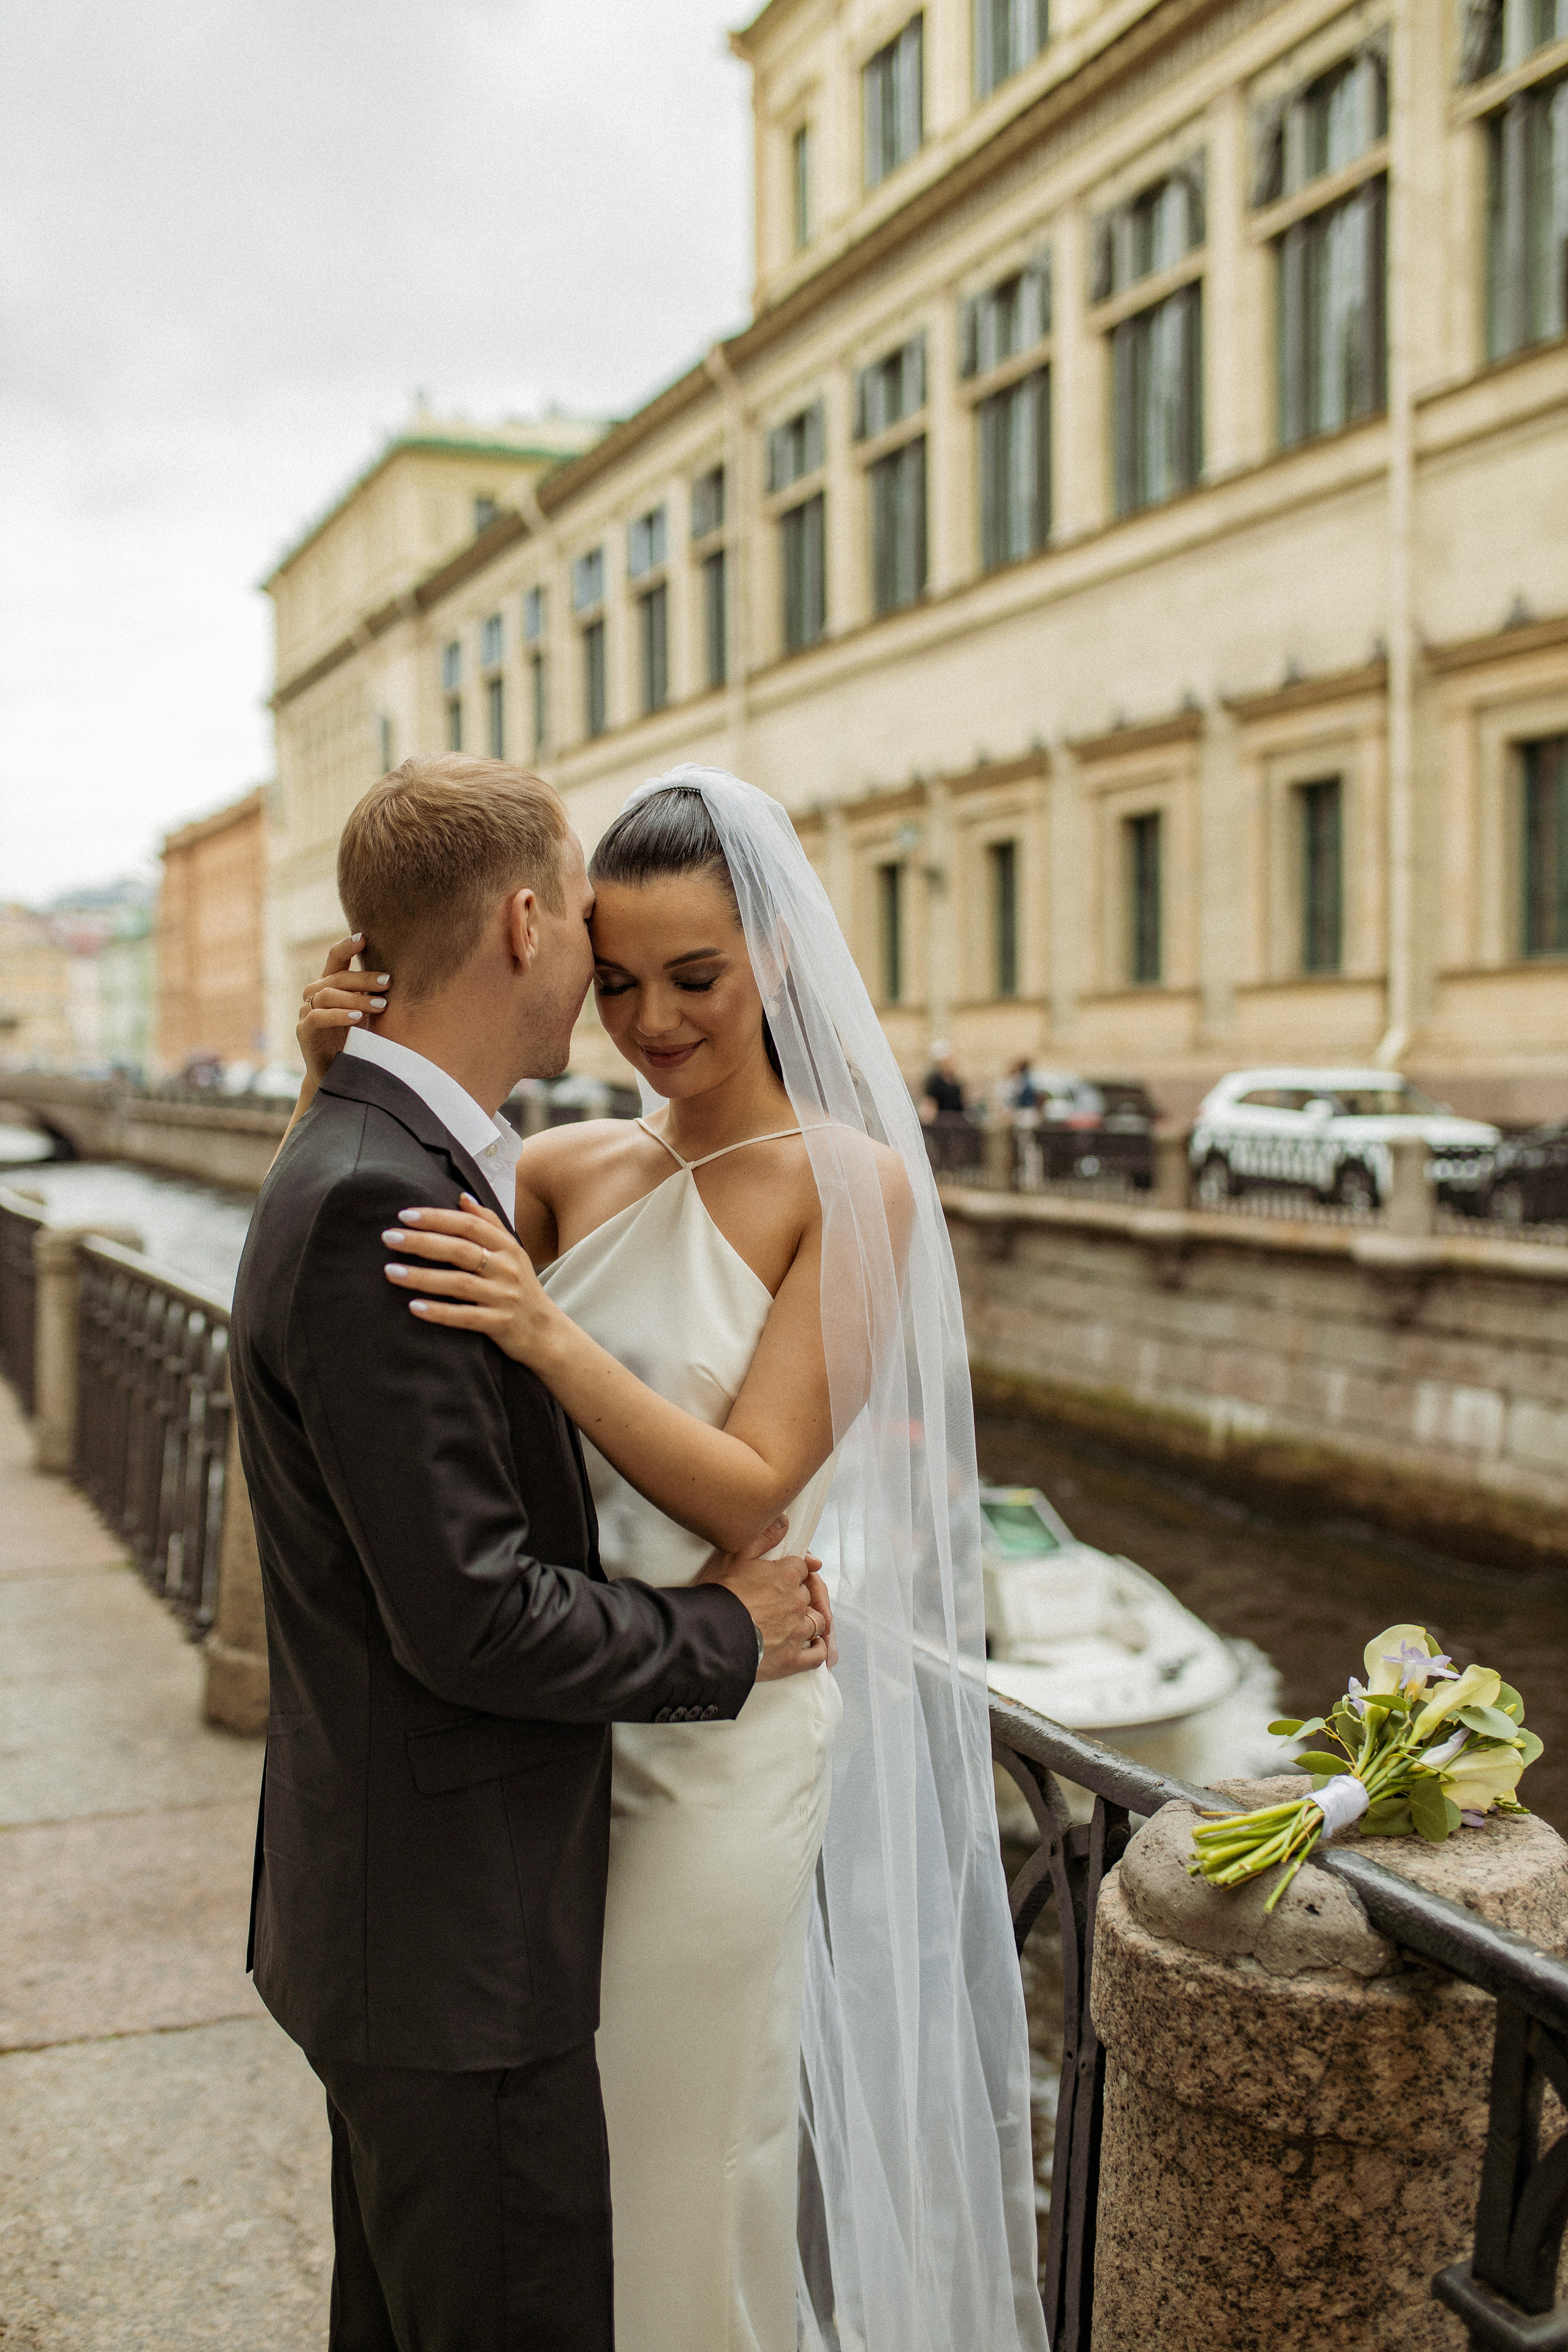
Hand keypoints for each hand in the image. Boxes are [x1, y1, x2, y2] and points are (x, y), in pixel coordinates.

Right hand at [298, 935, 391, 1081]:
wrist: (338, 1074)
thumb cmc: (357, 1039)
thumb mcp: (367, 1012)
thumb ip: (372, 992)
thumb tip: (399, 974)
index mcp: (330, 984)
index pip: (335, 958)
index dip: (347, 945)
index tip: (364, 937)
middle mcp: (315, 994)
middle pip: (337, 977)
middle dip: (364, 978)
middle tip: (388, 982)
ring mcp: (306, 1012)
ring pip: (328, 995)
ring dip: (356, 999)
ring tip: (380, 1005)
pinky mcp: (304, 1031)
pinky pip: (318, 1017)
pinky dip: (338, 1015)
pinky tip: (356, 1019)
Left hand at [382, 1195, 555, 1362]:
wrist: (547, 1333)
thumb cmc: (521, 1289)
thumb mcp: (512, 1253)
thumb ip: (488, 1224)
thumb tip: (462, 1197)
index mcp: (507, 1247)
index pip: (469, 1224)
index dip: (437, 1217)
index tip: (405, 1215)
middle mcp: (506, 1268)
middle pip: (460, 1249)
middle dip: (422, 1242)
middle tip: (389, 1238)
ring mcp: (503, 1296)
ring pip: (459, 1283)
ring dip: (422, 1277)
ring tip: (390, 1272)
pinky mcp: (500, 1324)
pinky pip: (466, 1316)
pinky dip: (439, 1312)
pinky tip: (414, 1307)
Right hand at [700, 1525, 833, 1681]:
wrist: (710, 1635)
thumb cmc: (719, 1594)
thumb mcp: (735, 1555)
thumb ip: (763, 1536)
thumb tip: (785, 1522)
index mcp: (786, 1576)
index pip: (801, 1568)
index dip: (793, 1572)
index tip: (784, 1577)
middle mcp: (797, 1602)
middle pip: (807, 1596)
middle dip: (797, 1597)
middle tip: (780, 1603)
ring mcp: (797, 1632)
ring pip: (816, 1623)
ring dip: (809, 1621)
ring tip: (795, 1625)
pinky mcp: (792, 1659)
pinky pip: (817, 1655)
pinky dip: (818, 1650)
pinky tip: (811, 1647)